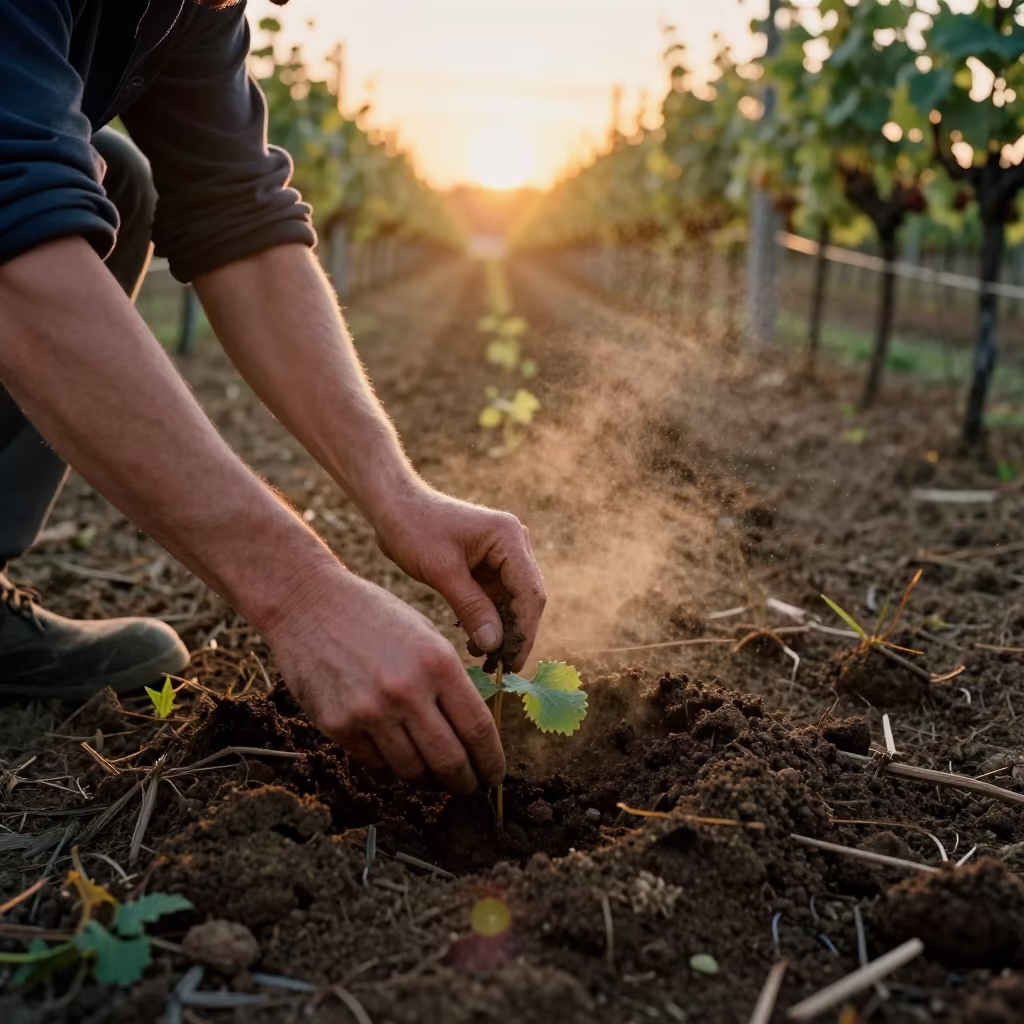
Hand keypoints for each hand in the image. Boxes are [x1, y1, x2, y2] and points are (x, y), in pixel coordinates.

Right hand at [264, 564, 504, 793]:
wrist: (309, 604)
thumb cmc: (374, 615)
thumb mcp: (426, 634)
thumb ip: (450, 679)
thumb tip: (471, 729)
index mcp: (438, 663)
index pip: (478, 729)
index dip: (491, 761)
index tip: (495, 775)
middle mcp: (407, 692)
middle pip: (450, 761)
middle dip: (466, 783)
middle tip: (471, 789)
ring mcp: (370, 712)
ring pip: (413, 771)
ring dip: (430, 782)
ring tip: (437, 779)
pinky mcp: (339, 726)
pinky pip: (376, 763)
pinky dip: (393, 768)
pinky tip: (400, 759)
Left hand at [372, 486, 546, 671]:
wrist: (393, 506)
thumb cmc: (413, 529)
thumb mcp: (442, 572)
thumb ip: (472, 608)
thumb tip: (496, 645)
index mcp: (509, 538)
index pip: (530, 594)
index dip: (524, 633)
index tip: (512, 664)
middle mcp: (514, 543)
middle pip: (526, 599)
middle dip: (514, 635)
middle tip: (499, 669)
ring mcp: (503, 554)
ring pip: (513, 602)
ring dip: (501, 631)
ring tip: (483, 660)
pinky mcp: (489, 564)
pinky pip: (497, 598)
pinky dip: (489, 620)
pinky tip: (475, 642)